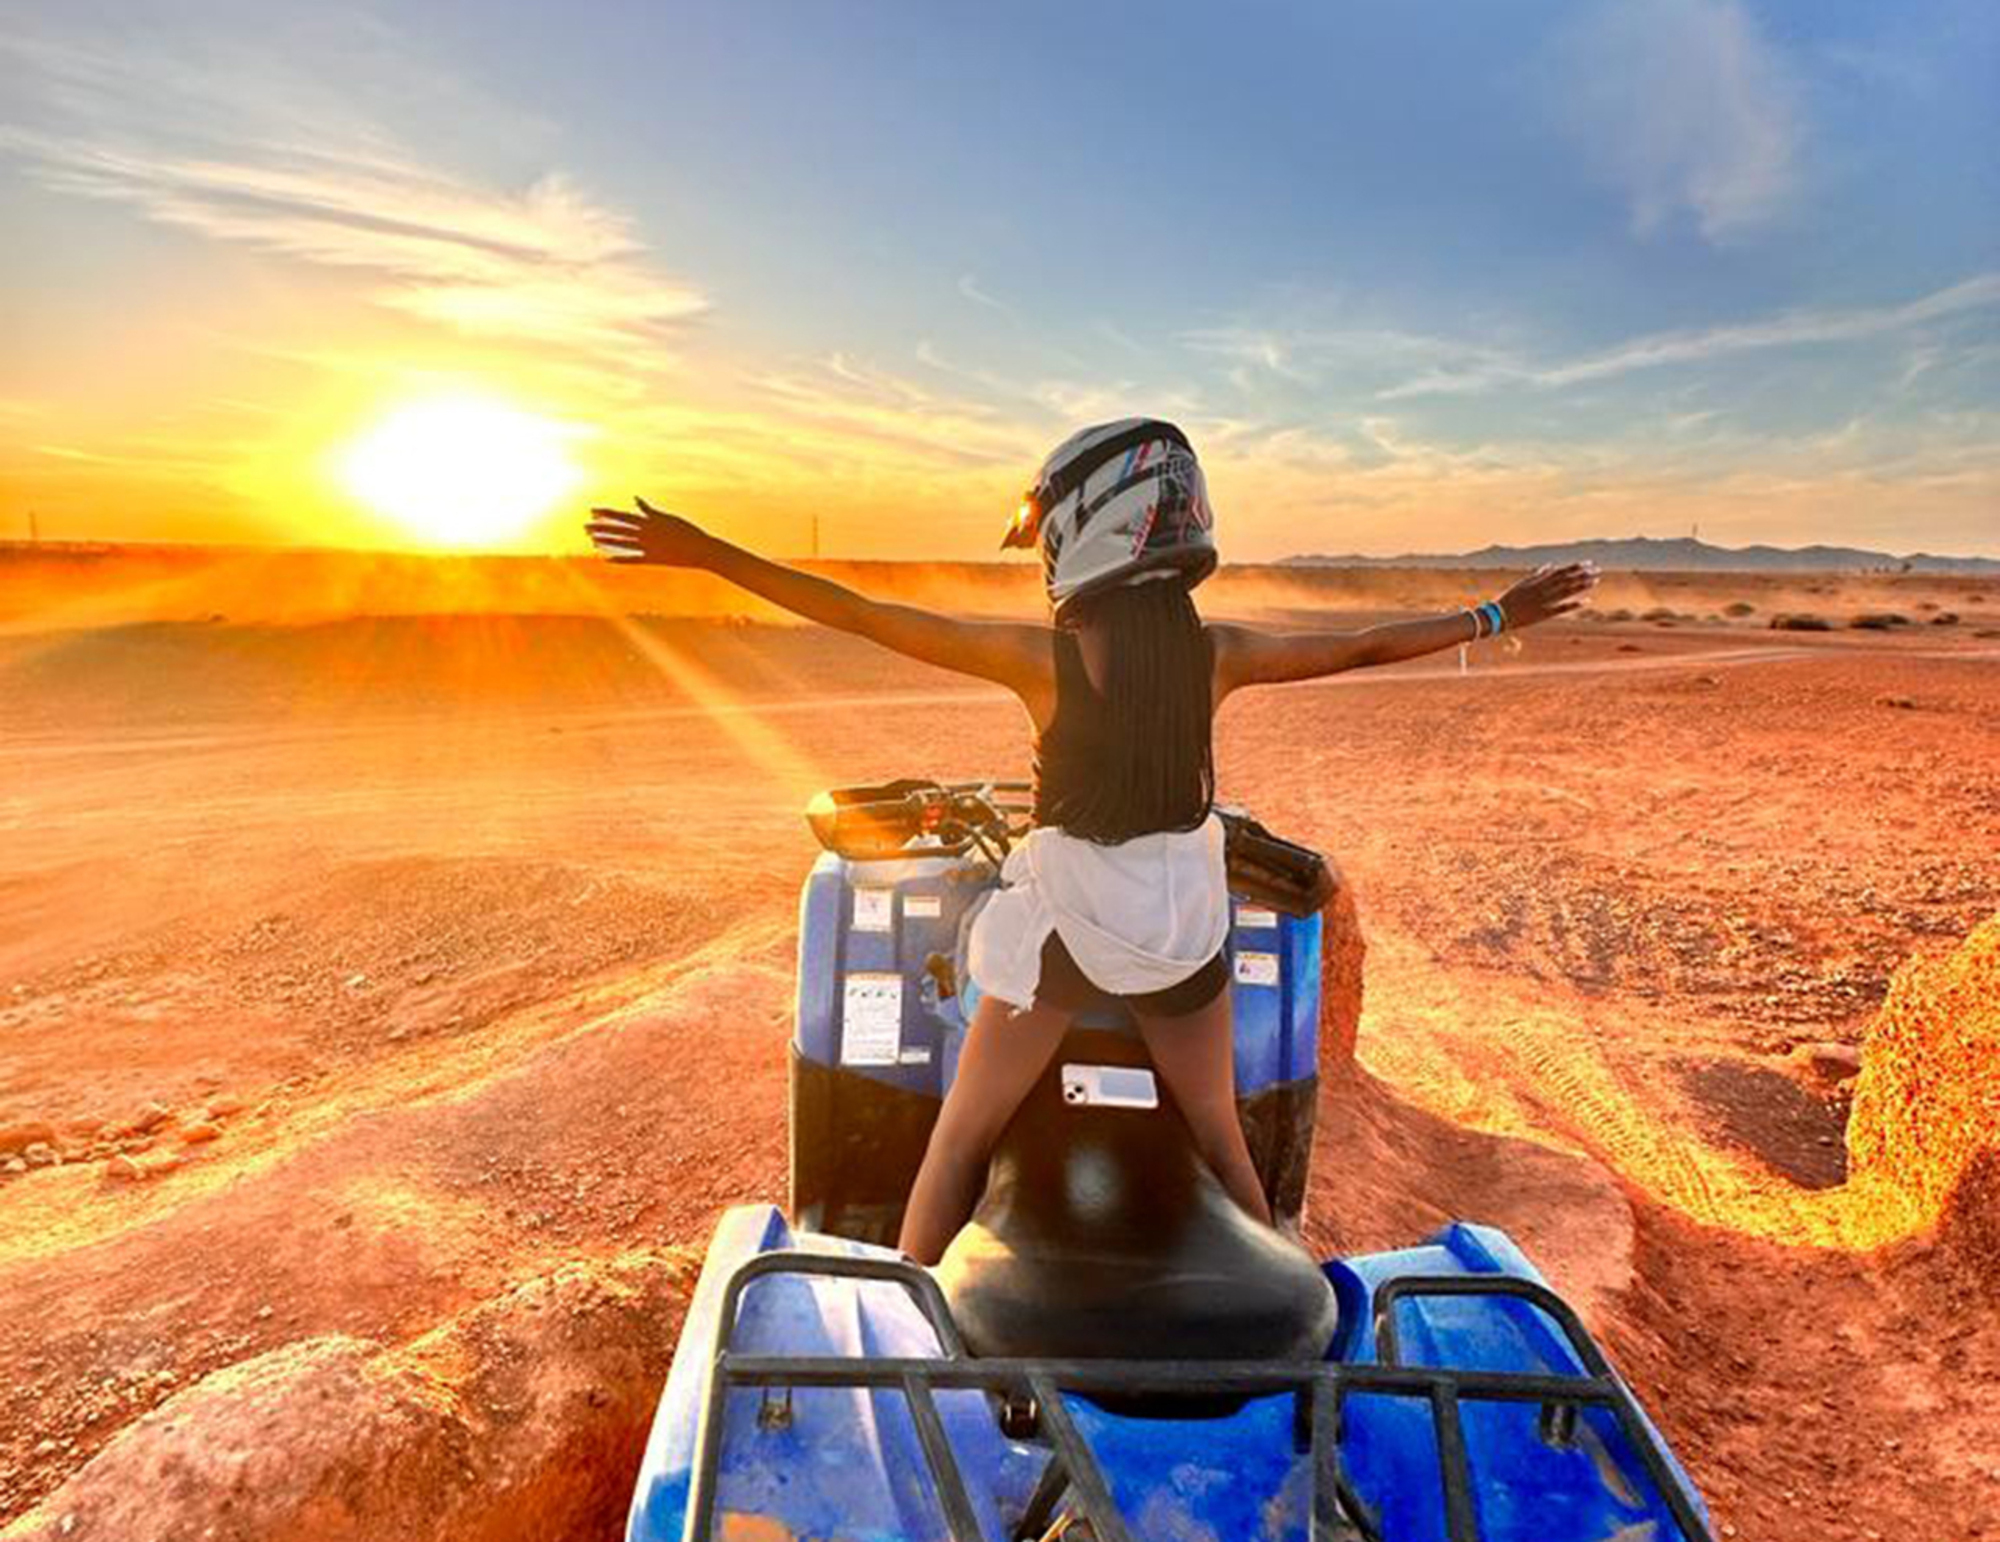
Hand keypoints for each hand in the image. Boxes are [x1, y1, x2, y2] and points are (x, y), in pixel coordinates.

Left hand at [585, 498, 714, 566]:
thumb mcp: (668, 518)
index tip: (591, 510)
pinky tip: (605, 559)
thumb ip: (649, 511)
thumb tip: (636, 499)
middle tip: (584, 527)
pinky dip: (619, 559)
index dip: (606, 514)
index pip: (622, 516)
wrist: (702, 550)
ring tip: (591, 539)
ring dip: (606, 541)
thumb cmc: (687, 532)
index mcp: (649, 522)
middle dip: (600, 528)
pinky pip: (632, 559)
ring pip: (622, 543)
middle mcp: (645, 534)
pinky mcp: (652, 559)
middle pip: (618, 530)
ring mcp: (648, 548)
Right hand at [1496, 561, 1597, 628]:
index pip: (1563, 571)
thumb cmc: (1511, 598)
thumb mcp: (1524, 582)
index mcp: (1540, 581)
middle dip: (1584, 574)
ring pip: (1568, 591)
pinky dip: (1575, 604)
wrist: (1501, 614)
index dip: (1576, 567)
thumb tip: (1550, 565)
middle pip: (1569, 580)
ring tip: (1596, 581)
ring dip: (1582, 585)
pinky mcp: (1545, 613)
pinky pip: (1563, 608)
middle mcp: (1545, 589)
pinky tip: (1587, 601)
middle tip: (1598, 570)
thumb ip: (1538, 573)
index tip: (1588, 563)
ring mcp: (1546, 601)